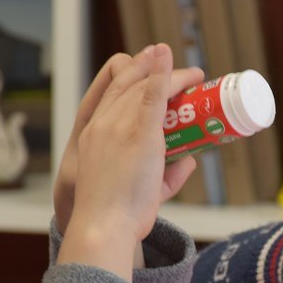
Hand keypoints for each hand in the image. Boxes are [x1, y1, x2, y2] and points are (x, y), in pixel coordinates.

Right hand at [53, 46, 200, 235]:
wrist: (103, 225)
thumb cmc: (116, 217)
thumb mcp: (133, 187)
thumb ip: (165, 174)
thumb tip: (190, 160)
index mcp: (91, 135)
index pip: (110, 96)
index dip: (128, 78)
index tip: (143, 69)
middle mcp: (102, 124)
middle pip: (127, 85)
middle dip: (147, 67)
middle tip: (166, 57)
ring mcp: (120, 126)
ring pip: (145, 88)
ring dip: (168, 73)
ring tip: (190, 72)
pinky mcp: (140, 133)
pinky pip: (153, 95)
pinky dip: (164, 75)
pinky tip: (172, 61)